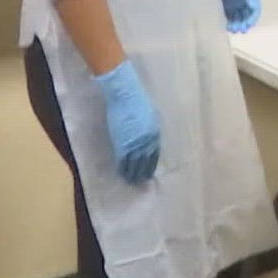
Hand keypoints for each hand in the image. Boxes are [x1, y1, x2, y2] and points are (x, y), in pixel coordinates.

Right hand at [97, 61, 160, 184]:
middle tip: (141, 182)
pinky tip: (123, 174)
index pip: (154, 154)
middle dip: (144, 172)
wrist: (124, 95)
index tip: (149, 172)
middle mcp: (148, 141)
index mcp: (155, 133)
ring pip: (135, 163)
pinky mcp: (123, 144)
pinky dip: (123, 168)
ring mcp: (135, 143)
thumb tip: (148, 139)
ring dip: (133, 174)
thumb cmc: (136, 102)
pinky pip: (124, 161)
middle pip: (147, 161)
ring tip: (132, 182)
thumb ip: (149, 129)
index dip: (151, 164)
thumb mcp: (149, 116)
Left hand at [208, 0, 261, 32]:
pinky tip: (226, 26)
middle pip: (247, 16)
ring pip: (238, 19)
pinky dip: (228, 23)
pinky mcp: (222, 4)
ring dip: (237, 25)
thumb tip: (253, 6)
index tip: (248, 25)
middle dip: (245, 24)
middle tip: (240, 30)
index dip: (253, 19)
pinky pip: (227, 17)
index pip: (255, 10)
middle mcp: (242, 0)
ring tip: (233, 29)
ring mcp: (232, 3)